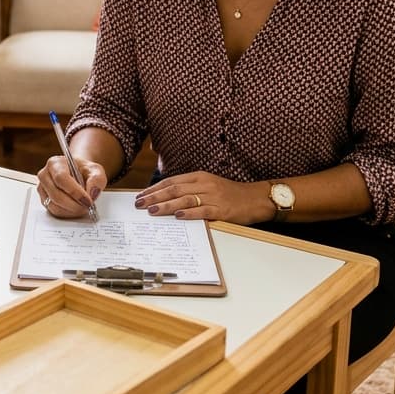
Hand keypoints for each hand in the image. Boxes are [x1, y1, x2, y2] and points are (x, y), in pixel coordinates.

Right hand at [36, 154, 107, 217]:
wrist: (77, 173)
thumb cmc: (83, 170)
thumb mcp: (95, 170)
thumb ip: (97, 179)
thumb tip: (92, 193)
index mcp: (55, 163)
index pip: (61, 178)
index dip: (75, 192)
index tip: (88, 200)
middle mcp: (45, 175)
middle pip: (56, 195)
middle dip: (74, 205)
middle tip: (88, 207)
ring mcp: (42, 189)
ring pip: (54, 205)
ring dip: (72, 210)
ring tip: (83, 207)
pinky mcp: (44, 200)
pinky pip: (54, 211)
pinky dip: (67, 213)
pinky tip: (76, 208)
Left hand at [134, 172, 270, 224]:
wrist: (255, 198)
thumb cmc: (230, 193)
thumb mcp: (209, 185)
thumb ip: (190, 189)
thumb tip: (166, 197)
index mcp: (199, 177)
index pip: (172, 181)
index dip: (154, 188)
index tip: (141, 195)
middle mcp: (205, 184)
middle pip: (174, 189)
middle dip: (154, 197)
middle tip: (139, 204)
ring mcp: (213, 197)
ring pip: (185, 199)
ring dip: (167, 205)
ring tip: (152, 211)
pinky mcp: (222, 209)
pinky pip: (203, 211)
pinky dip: (189, 213)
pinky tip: (178, 216)